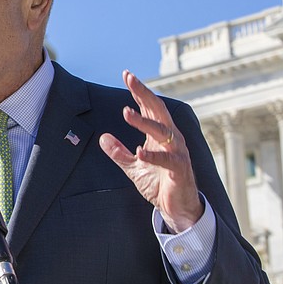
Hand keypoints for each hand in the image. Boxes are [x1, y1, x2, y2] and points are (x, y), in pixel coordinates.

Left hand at [99, 70, 202, 232]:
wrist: (177, 208)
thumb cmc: (158, 183)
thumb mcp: (133, 167)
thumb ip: (119, 152)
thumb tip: (103, 137)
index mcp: (160, 135)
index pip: (150, 108)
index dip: (139, 92)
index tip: (127, 75)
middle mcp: (171, 139)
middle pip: (159, 110)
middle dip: (144, 93)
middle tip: (130, 79)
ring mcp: (177, 153)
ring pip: (162, 131)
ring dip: (144, 122)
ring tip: (126, 113)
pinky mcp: (179, 170)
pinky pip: (167, 160)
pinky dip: (153, 155)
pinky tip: (139, 151)